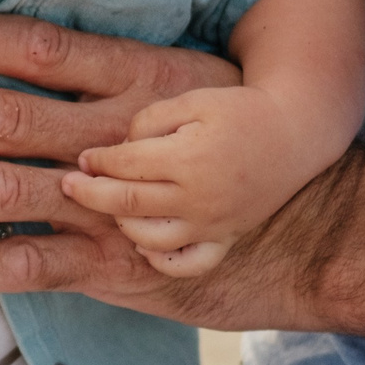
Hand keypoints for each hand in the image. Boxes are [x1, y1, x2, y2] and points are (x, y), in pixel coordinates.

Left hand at [0, 7, 364, 336]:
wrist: (310, 224)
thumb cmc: (235, 140)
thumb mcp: (186, 81)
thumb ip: (111, 63)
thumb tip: (27, 35)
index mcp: (136, 80)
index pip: (40, 48)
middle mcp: (117, 137)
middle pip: (1, 118)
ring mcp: (112, 205)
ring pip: (0, 193)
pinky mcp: (112, 264)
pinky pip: (27, 266)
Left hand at [63, 83, 318, 276]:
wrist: (295, 135)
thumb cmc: (239, 111)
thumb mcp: (192, 100)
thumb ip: (149, 121)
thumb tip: (115, 152)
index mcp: (189, 158)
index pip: (125, 165)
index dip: (96, 162)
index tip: (82, 158)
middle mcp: (199, 198)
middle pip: (126, 204)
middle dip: (90, 194)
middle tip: (69, 184)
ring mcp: (213, 224)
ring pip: (149, 239)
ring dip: (120, 224)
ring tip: (111, 204)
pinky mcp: (225, 239)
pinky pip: (186, 264)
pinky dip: (159, 260)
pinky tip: (144, 242)